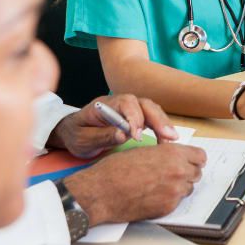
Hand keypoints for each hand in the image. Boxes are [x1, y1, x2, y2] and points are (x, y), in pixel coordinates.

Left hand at [49, 94, 178, 158]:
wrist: (73, 133)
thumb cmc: (76, 134)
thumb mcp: (82, 139)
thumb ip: (102, 136)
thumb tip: (123, 135)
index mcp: (105, 103)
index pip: (126, 103)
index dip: (135, 117)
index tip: (137, 136)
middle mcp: (121, 103)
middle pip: (144, 105)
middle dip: (158, 119)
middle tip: (169, 136)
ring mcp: (130, 110)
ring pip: (152, 111)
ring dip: (163, 124)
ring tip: (171, 140)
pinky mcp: (136, 119)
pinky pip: (152, 120)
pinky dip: (161, 129)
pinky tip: (166, 141)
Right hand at [62, 143, 206, 225]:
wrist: (101, 192)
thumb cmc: (116, 170)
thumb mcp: (143, 151)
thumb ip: (164, 154)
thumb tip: (176, 157)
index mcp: (173, 153)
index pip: (200, 156)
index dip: (195, 159)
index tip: (193, 161)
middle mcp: (178, 171)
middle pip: (197, 172)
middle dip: (188, 172)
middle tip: (174, 174)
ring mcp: (174, 191)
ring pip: (188, 188)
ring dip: (180, 186)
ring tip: (160, 185)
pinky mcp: (168, 207)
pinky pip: (177, 201)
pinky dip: (169, 199)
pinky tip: (154, 195)